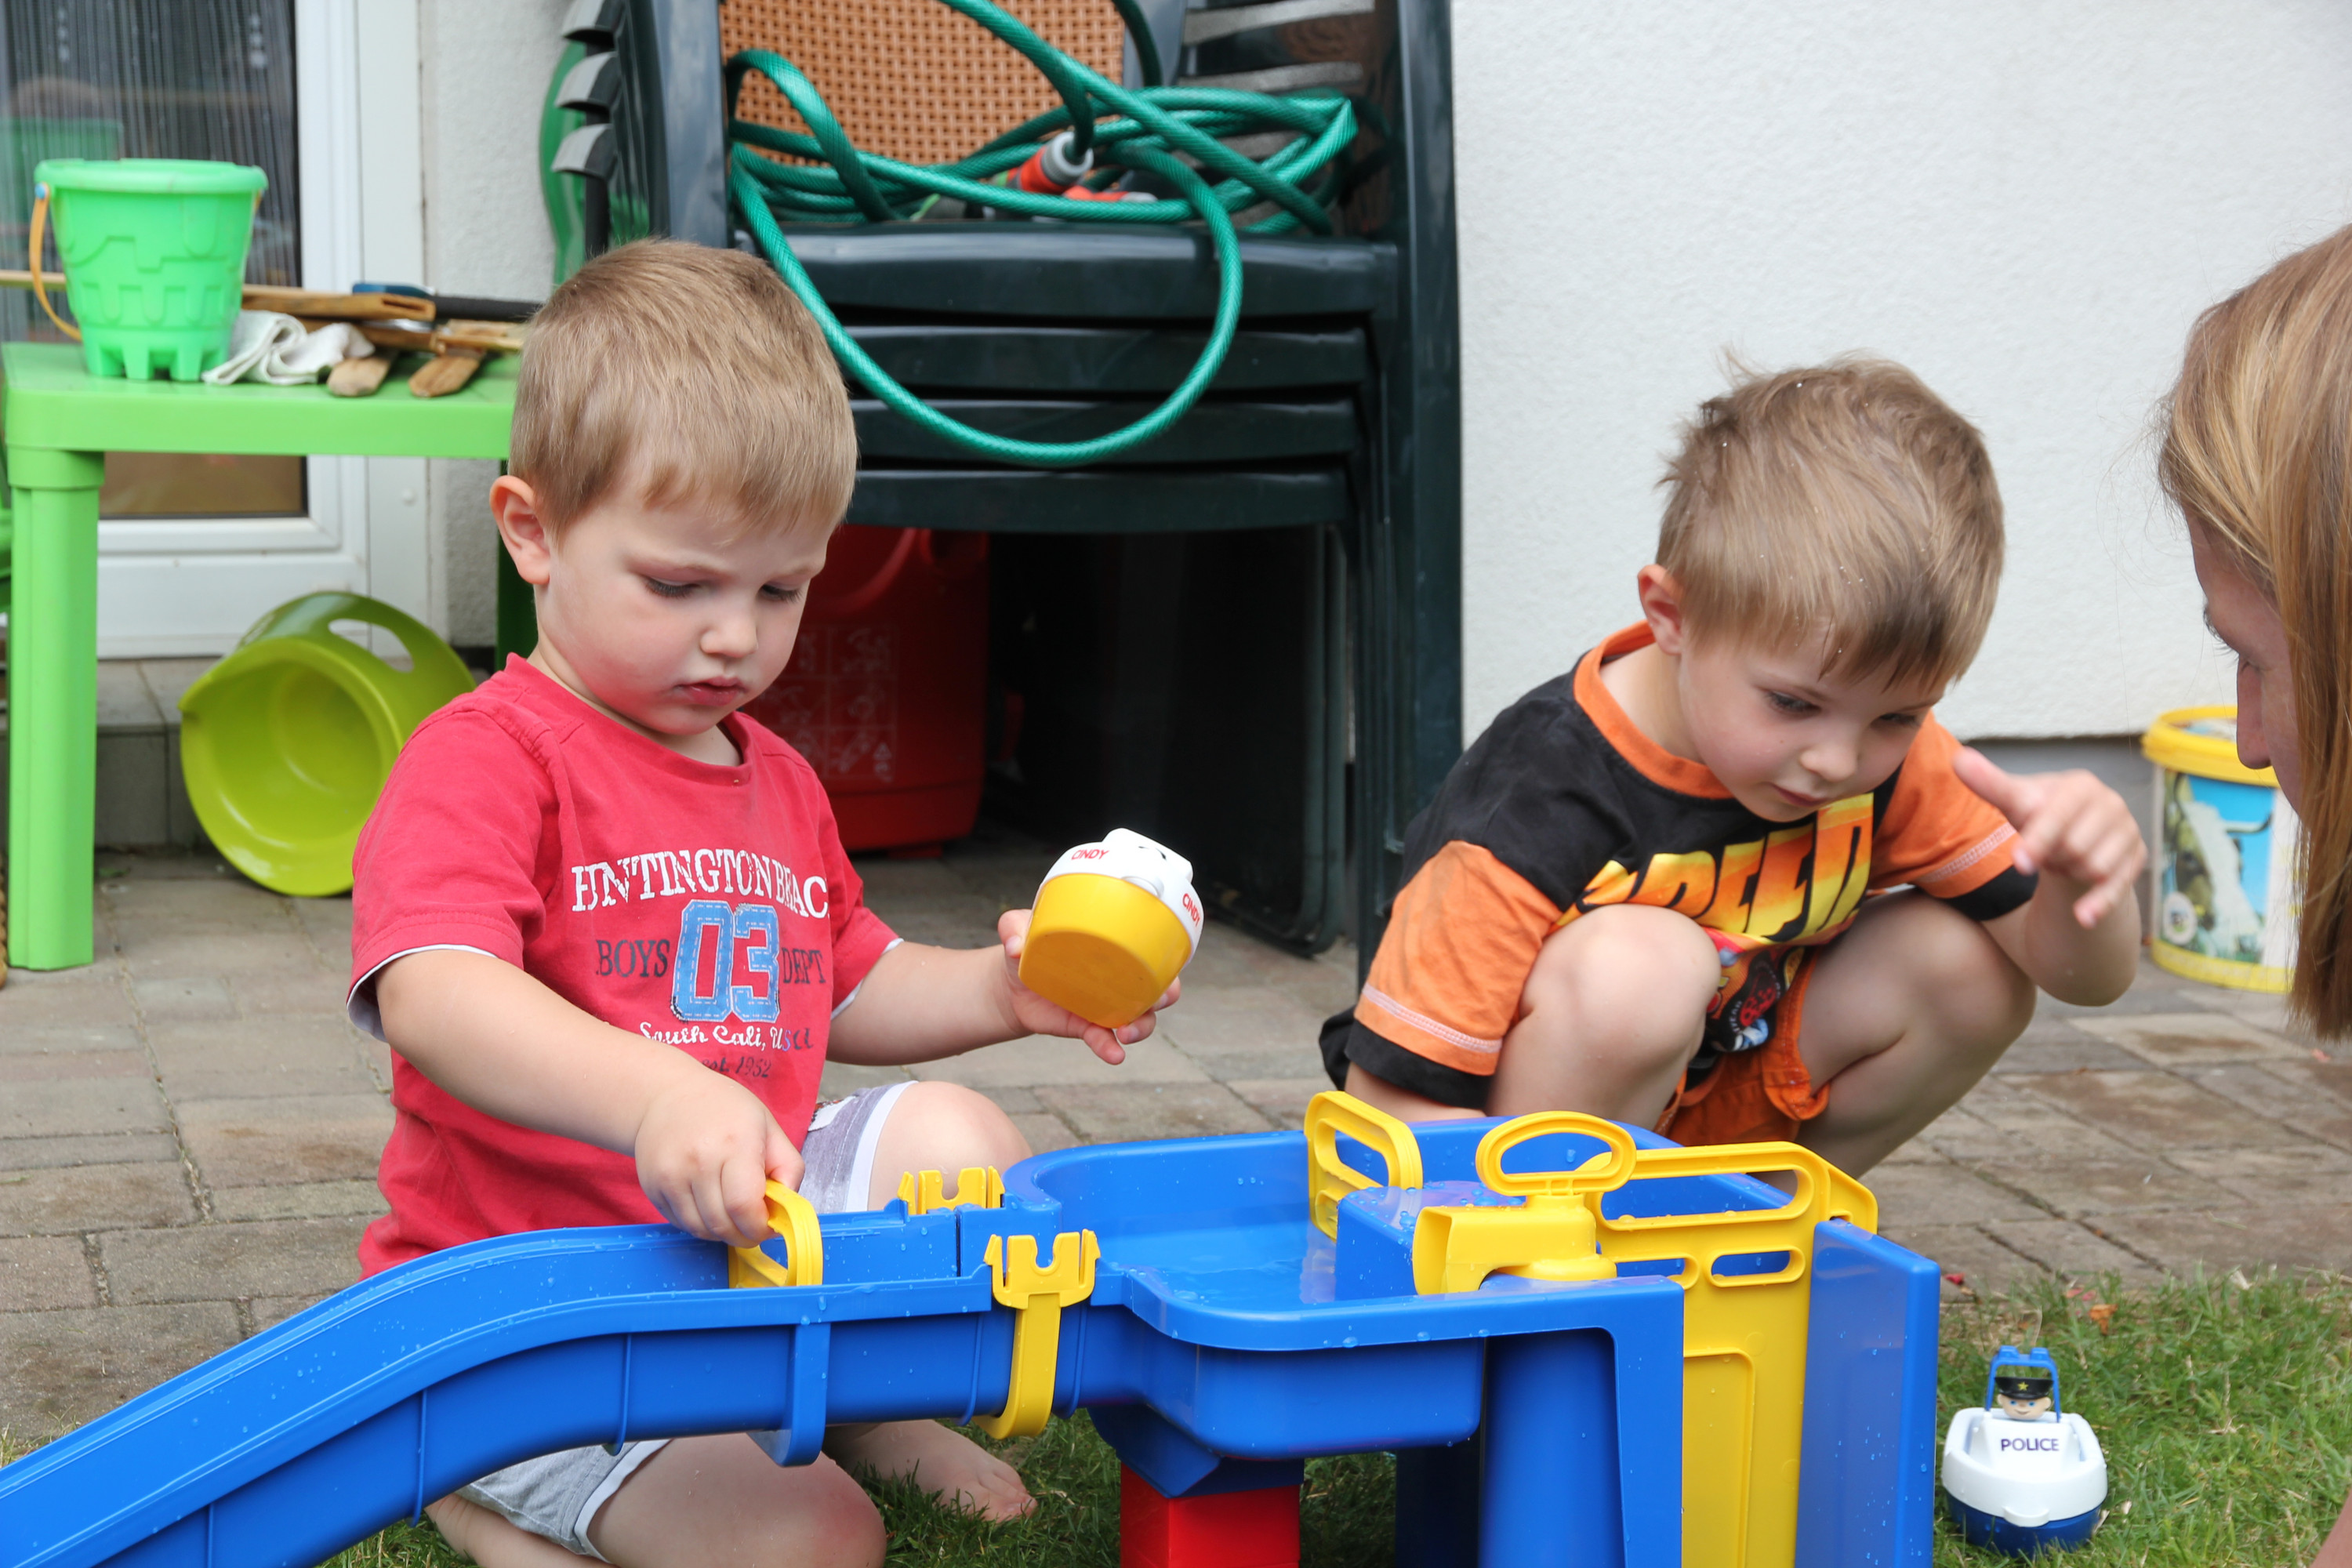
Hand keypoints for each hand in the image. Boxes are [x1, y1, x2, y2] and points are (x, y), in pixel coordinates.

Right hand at [630, 1064, 803, 1247]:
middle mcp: (698, 1160)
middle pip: (722, 1223)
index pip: (744, 1206)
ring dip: (721, 1232)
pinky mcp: (651, 1186)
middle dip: (743, 1235)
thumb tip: (787, 1209)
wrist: (667, 1094)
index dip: (760, 1227)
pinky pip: (680, 1223)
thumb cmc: (725, 1110)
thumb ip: (788, 1167)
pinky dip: (698, 1224)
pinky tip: (707, 1205)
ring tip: (730, 1215)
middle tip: (752, 1227)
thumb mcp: (768, 1127)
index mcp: (735, 1143)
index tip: (768, 1226)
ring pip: (700, 1229)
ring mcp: (670, 1175)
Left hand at [996, 908, 1181, 1065]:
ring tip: (1127, 1034)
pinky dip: (1111, 1049)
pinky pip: (1106, 1040)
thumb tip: (1016, 947)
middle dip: (1166, 996)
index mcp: (1112, 946)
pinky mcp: (1087, 1027)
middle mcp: (1118, 977)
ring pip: (1140, 1019)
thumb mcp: (1018, 927)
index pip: (1152, 949)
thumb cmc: (1027, 944)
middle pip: (1159, 988)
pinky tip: (1114, 1056)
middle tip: (1155, 1001)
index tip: (1166, 960)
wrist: (1010, 982)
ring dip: (1142, 1027)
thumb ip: (1013, 928)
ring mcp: (1106, 1005)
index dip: (1167, 955)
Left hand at [1954, 748, 2146, 928]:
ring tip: (2063, 861)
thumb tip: (1959, 760)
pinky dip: (2099, 903)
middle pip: (2076, 846)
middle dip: (2052, 857)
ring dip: (2070, 873)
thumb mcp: (2015, 802)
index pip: (2059, 815)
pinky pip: (2118, 886)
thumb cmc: (2039, 817)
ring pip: (2094, 867)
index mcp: (2081, 785)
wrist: (2069, 839)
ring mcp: (2128, 831)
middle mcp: (2111, 804)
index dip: (2038, 840)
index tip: (2019, 863)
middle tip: (2046, 853)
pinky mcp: (2136, 858)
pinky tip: (2082, 917)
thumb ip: (1989, 784)